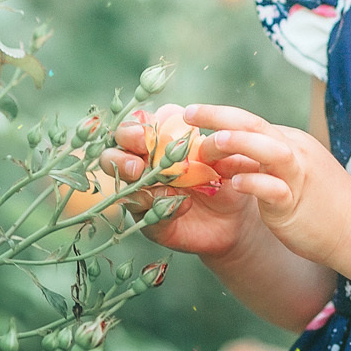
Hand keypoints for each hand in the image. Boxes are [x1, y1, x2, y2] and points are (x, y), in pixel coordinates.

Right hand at [101, 112, 260, 259]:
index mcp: (157, 141)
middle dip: (120, 157)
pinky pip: (146, 216)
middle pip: (113, 155)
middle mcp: (144, 166)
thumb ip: (205, 145)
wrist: (237, 216)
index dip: (133, 129)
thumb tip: (195, 140)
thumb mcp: (220, 155)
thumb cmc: (225, 176)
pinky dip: (161, 208)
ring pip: (123, 187)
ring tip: (159, 184)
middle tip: (137, 164)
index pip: (134, 128)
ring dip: (137, 185)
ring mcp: (145, 195)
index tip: (144, 134)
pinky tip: (183, 204)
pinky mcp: (152, 222)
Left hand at [183, 103, 350, 264]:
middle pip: (256, 125)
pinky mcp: (296, 204)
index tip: (190, 114)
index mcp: (289, 141)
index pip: (250, 122)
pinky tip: (236, 183)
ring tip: (213, 143)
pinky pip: (275, 189)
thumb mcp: (287, 171)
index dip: (219, 116)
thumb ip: (259, 161)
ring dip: (241, 144)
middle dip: (220, 117)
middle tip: (189, 113)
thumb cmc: (319, 201)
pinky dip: (255, 183)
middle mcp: (294, 152)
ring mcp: (297, 177)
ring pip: (270, 150)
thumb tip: (224, 155)